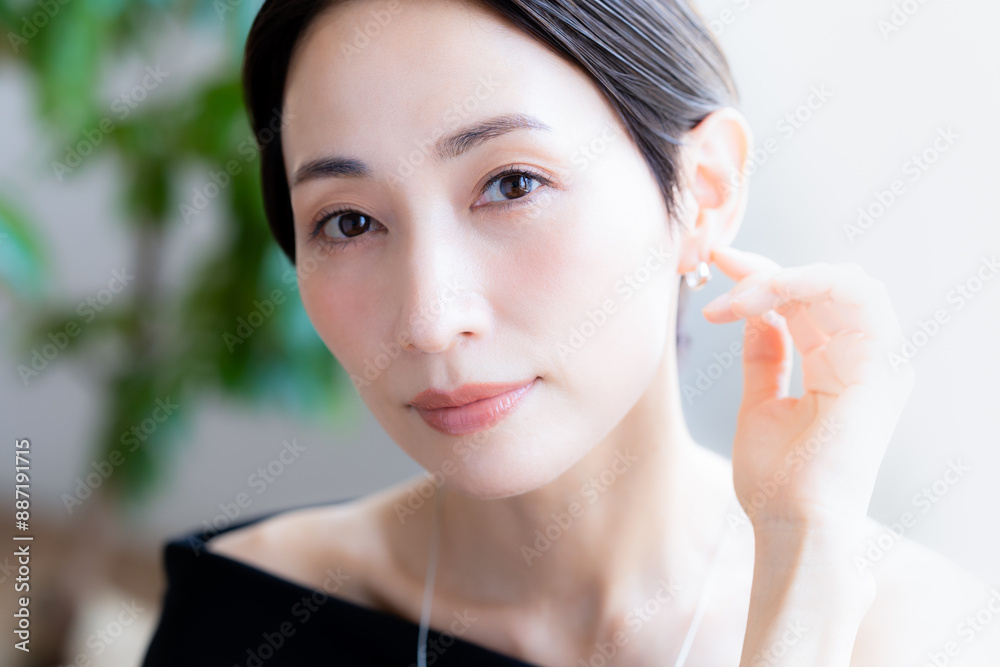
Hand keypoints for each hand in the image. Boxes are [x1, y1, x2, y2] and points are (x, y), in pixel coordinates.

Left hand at [701, 247, 915, 530]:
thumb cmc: (776, 479)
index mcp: (836, 369)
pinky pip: (857, 293)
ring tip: (738, 300)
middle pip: (819, 288)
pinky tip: (763, 296)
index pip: (804, 305)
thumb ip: (765, 356)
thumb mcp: (759, 403)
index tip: (719, 265)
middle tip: (719, 269)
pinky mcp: (884, 362)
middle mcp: (862, 359)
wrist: (792, 522)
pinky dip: (807, 281)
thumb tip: (757, 313)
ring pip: (840, 280)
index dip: (762, 279)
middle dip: (764, 271)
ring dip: (782, 277)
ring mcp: (877, 360)